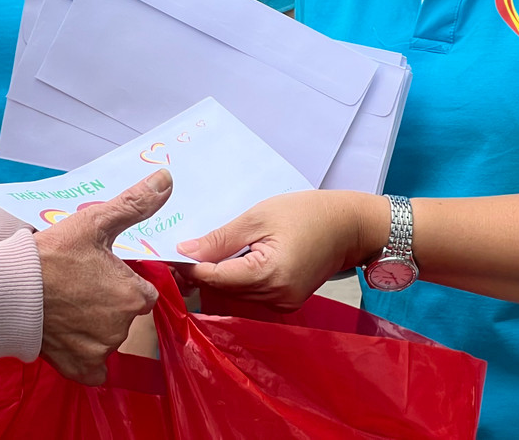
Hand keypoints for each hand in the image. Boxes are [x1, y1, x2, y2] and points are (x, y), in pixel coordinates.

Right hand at [34, 170, 172, 384]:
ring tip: (69, 306)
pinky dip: (86, 357)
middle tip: (81, 287)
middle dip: (110, 303)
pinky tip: (71, 337)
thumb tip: (167, 178)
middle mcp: (123, 328)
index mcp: (133, 296)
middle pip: (126, 315)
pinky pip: (94, 370)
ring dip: (96, 327)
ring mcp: (100, 351)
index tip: (102, 273)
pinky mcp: (79, 369)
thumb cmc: (53, 253)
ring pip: (109, 338)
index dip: (124, 281)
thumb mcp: (95, 222)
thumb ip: (134, 204)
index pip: (144, 292)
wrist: (7, 289)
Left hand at [175, 190, 387, 311]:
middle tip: (180, 252)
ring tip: (202, 254)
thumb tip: (185, 251)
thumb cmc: (308, 213)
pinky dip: (236, 280)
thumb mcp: (260, 217)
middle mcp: (276, 298)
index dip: (190, 267)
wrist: (350, 226)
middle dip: (200, 273)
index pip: (215, 278)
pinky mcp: (286, 302)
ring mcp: (282, 304)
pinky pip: (250, 295)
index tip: (169, 254)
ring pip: (235, 295)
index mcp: (269, 275)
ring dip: (217, 278)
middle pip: (223, 290)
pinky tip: (229, 261)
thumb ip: (221, 238)